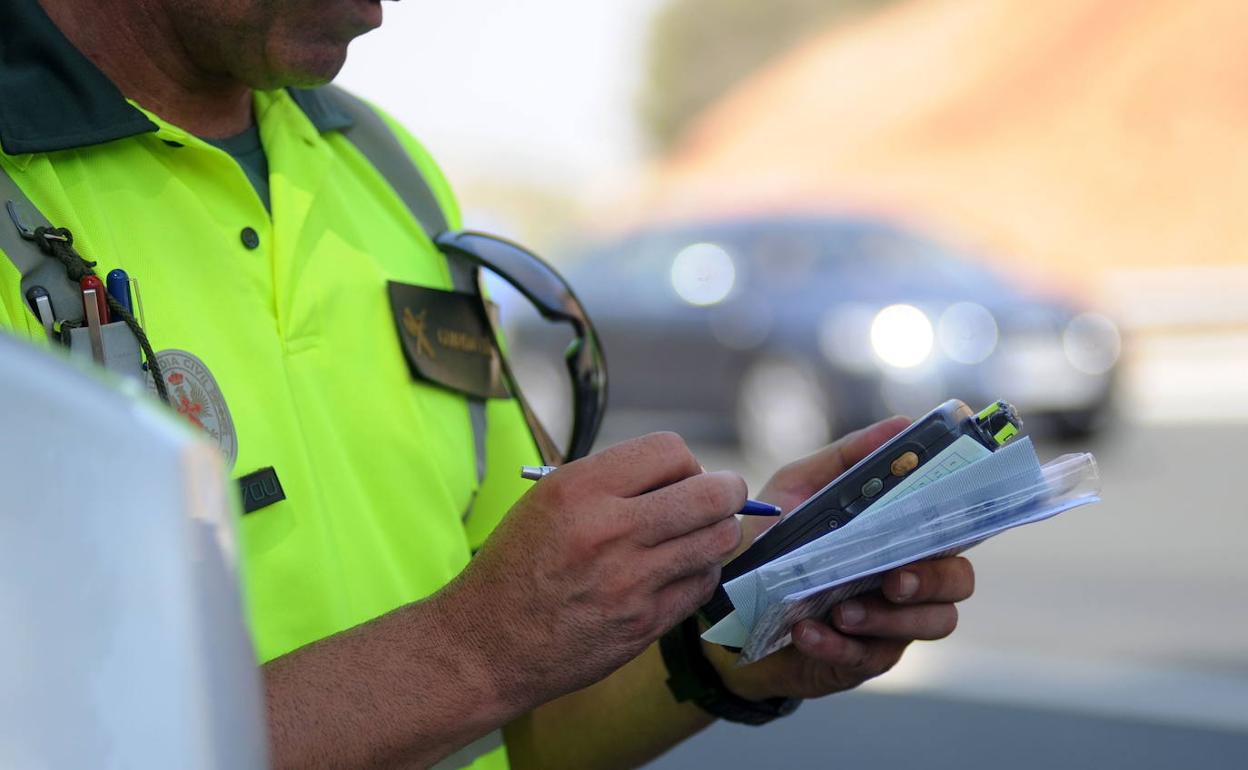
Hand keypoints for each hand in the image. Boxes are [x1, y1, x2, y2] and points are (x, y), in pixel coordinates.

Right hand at [439, 432, 747, 710]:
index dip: (686, 462)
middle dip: (726, 491)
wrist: (488, 645)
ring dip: (717, 532)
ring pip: (718, 541)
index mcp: (580, 489)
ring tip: (697, 535)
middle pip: (711, 495)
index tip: (680, 476)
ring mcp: (631, 581)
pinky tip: (679, 571)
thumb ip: (612, 482)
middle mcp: (610, 530)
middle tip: (722, 496)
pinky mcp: (645, 623)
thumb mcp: (548, 500)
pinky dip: (700, 572)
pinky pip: (703, 584)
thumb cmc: (518, 566)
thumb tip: (684, 474)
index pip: (671, 451)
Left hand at [708, 417, 976, 701]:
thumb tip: (901, 424)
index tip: (941, 516)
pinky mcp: (862, 659)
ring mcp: (891, 621)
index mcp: (898, 533)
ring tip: (842, 610)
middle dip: (931, 579)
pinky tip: (805, 633)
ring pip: (932, 623)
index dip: (961, 522)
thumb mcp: (798, 489)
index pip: (953, 527)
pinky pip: (870, 657)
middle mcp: (906, 576)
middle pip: (959, 580)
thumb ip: (845, 459)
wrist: (726, 607)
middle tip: (891, 580)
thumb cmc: (771, 538)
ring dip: (890, 618)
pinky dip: (837, 644)